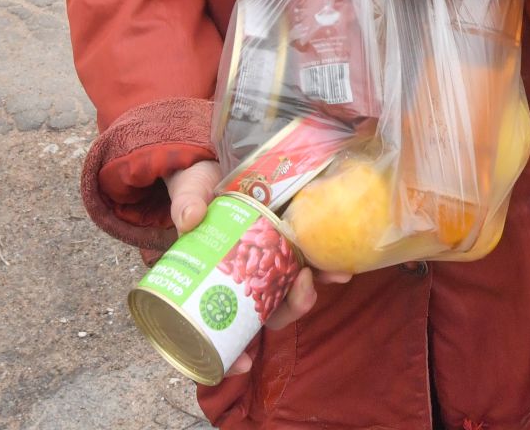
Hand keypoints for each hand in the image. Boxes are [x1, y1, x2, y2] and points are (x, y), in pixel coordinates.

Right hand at [165, 161, 350, 376]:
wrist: (215, 165)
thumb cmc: (195, 190)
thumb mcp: (186, 195)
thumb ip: (187, 204)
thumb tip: (190, 218)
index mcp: (215, 281)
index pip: (222, 328)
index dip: (232, 353)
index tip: (243, 364)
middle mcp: (244, 280)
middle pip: (268, 313)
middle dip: (290, 310)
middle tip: (302, 287)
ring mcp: (268, 264)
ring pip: (291, 292)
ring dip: (313, 291)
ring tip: (335, 274)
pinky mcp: (287, 242)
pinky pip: (306, 262)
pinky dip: (324, 267)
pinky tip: (342, 265)